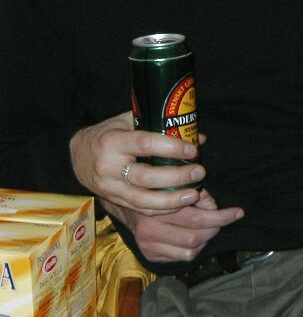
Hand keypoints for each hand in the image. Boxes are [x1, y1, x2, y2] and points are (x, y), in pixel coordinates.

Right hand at [70, 112, 204, 215]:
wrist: (77, 155)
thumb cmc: (109, 133)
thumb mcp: (129, 121)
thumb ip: (160, 126)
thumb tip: (198, 136)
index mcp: (112, 141)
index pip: (145, 144)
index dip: (171, 148)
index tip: (192, 150)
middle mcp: (108, 166)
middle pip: (146, 177)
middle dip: (177, 177)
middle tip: (199, 172)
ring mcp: (108, 187)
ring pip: (143, 200)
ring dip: (172, 199)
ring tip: (194, 194)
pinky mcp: (112, 200)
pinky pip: (139, 209)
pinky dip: (162, 209)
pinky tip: (180, 204)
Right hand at [101, 191, 243, 262]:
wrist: (125, 202)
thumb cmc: (155, 187)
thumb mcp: (174, 181)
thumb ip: (196, 191)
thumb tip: (213, 204)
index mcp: (157, 208)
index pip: (197, 218)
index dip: (222, 216)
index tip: (237, 212)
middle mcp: (150, 230)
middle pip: (196, 236)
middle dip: (217, 227)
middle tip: (226, 218)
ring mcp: (149, 245)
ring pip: (191, 250)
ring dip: (207, 238)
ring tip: (212, 226)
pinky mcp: (150, 255)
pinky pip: (183, 257)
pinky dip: (196, 248)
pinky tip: (198, 236)